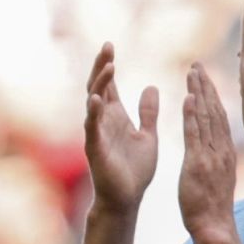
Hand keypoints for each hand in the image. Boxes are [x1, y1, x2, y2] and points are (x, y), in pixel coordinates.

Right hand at [82, 42, 158, 214]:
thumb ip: (148, 113)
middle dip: (101, 67)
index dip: (107, 65)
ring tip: (108, 66)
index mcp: (115, 116)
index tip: (110, 45)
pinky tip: (96, 99)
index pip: (108, 85)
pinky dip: (93, 113)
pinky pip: (92, 127)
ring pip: (93, 102)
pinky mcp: (95, 148)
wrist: (127, 198)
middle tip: (107, 47)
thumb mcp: (147, 135)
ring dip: (99, 84)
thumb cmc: (135, 170)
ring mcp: (96, 133)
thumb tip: (151, 87)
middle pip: (97, 87)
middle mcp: (102, 121)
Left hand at [178, 63, 236, 239]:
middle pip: (215, 111)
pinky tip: (188, 98)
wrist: (214, 226)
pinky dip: (192, 116)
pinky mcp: (199, 164)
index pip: (219, 117)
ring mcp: (211, 156)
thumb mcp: (217, 177)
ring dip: (199, 93)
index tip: (204, 78)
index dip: (212, 95)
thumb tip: (214, 149)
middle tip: (197, 65)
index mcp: (224, 152)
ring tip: (192, 73)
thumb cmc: (211, 206)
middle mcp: (221, 150)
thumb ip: (215, 159)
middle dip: (206, 86)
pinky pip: (195, 136)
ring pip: (207, 118)